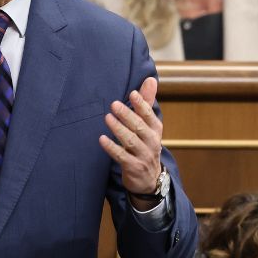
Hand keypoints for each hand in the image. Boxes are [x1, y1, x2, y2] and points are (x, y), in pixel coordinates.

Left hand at [98, 77, 162, 201]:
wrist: (149, 179)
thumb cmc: (145, 145)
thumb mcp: (149, 125)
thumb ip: (147, 102)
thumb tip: (150, 79)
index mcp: (155, 130)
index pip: (150, 115)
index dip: (142, 104)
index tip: (132, 93)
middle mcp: (152, 142)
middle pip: (139, 127)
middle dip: (127, 115)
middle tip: (114, 104)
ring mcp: (143, 156)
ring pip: (131, 141)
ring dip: (119, 129)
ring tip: (107, 118)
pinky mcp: (134, 167)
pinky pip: (122, 156)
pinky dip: (112, 148)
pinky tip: (102, 139)